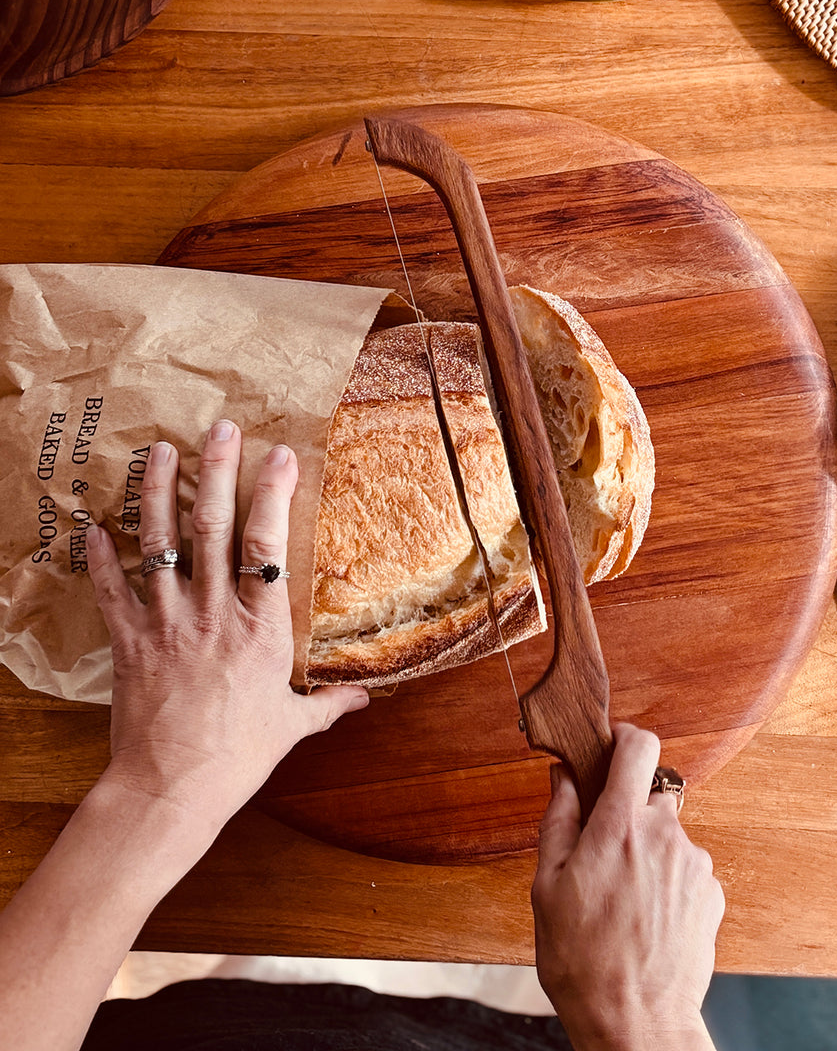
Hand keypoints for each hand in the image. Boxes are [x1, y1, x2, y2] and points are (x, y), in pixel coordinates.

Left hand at [86, 420, 368, 827]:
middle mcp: (212, 613)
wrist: (170, 789)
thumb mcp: (292, 727)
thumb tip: (363, 700)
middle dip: (217, 472)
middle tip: (220, 428)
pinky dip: (99, 556)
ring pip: (160, 544)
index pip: (268, 546)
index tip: (279, 455)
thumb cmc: (237, 757)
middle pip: (213, 528)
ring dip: (157, 493)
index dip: (272, 495)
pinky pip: (111, 589)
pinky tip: (92, 526)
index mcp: (259, 628)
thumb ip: (327, 705)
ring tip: (158, 451)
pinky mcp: (130, 642)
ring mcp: (167, 623)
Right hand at [532, 724, 724, 1050]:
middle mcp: (665, 835)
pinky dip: (668, 882)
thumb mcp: (547, 887)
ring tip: (623, 901)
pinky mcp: (712, 893)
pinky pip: (686, 869)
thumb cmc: (583, 961)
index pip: (639, 746)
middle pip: (651, 795)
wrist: (637, 1024)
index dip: (626, 738)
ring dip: (649, 853)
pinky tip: (647, 918)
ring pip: (669, 835)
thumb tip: (563, 777)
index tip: (613, 746)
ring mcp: (695, 864)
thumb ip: (558, 821)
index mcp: (620, 826)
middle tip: (603, 854)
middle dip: (629, 813)